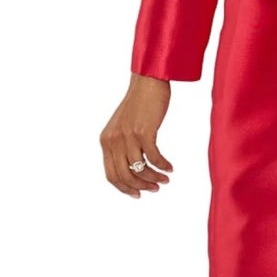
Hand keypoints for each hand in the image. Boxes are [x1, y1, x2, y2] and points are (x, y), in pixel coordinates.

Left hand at [100, 75, 174, 195]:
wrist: (148, 82)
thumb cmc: (139, 104)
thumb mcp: (123, 126)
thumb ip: (123, 145)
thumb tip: (134, 169)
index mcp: (106, 141)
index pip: (111, 174)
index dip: (124, 188)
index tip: (138, 194)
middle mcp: (114, 140)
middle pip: (124, 176)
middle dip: (141, 186)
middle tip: (155, 188)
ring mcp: (128, 136)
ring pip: (140, 169)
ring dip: (154, 178)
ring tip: (165, 179)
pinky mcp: (144, 132)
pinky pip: (154, 158)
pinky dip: (163, 166)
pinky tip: (170, 167)